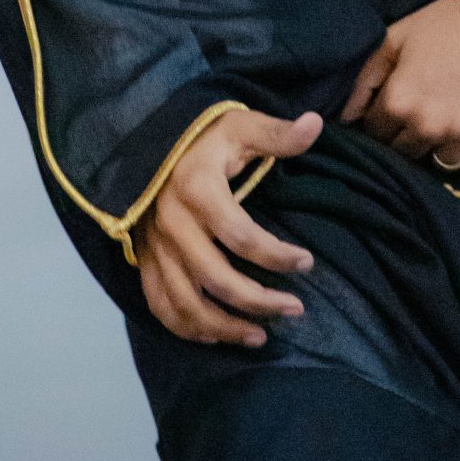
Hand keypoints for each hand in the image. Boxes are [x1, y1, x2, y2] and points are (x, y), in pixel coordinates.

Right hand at [136, 106, 320, 346]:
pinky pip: (159, 304)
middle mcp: (172, 225)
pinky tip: (214, 337)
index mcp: (198, 190)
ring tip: (260, 337)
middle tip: (294, 309)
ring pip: (185, 303)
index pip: (241, 235)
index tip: (307, 262)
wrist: (148, 143)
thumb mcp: (240, 126)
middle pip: (216, 278)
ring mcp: (154, 247)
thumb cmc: (203, 136)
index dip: (276, 255)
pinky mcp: (144, 260)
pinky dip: (185, 328)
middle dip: (258, 300)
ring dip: (223, 327)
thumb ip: (276, 134)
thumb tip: (315, 123)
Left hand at [340, 0, 459, 175]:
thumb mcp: (396, 38)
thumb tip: (343, 118)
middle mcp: (430, 125)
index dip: (382, 119)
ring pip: (440, 164)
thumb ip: (364, 78)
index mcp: (400, 101)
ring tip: (451, 117)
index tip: (396, 106)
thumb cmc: (447, 20)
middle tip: (424, 110)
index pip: (374, 134)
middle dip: (408, 135)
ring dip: (441, 147)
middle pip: (405, 153)